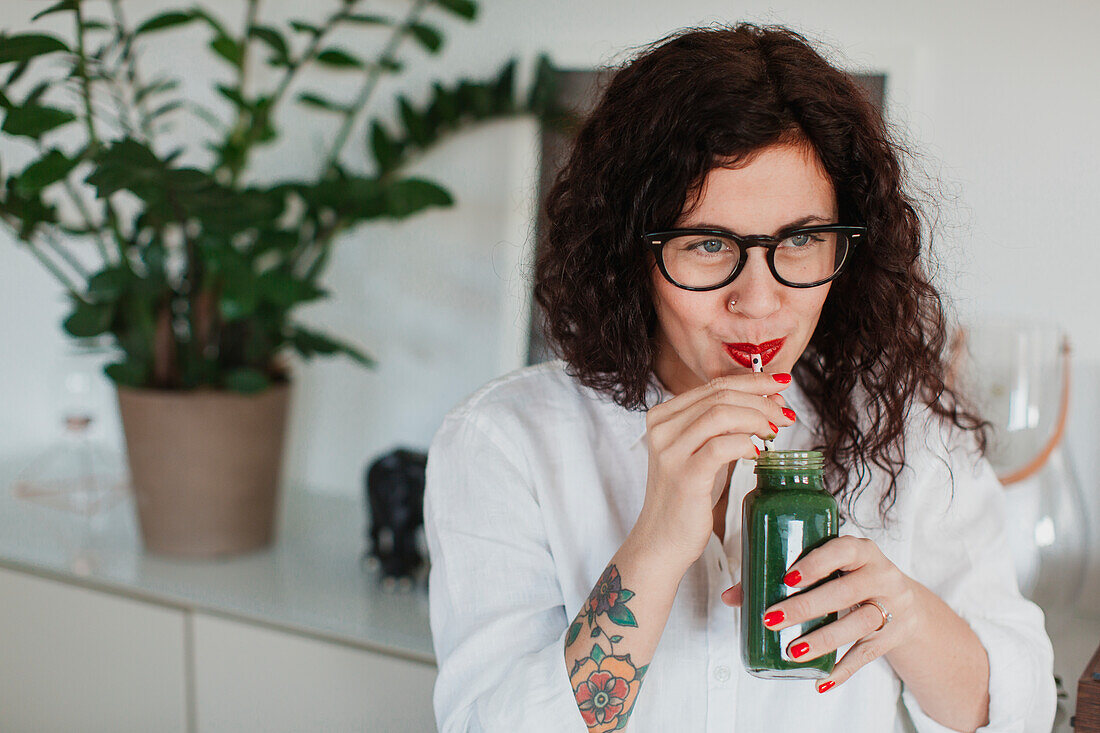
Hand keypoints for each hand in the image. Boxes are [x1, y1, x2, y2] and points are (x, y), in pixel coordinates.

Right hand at [632, 372, 794, 570]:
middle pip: (720, 395)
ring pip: (722, 414)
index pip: (713, 385)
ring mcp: (670, 451)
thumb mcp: (706, 451)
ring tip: (774, 433)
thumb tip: (771, 399)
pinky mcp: (684, 475)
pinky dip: (746, 444)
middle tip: (785, 414)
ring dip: (757, 419)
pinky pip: (722, 446)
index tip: (782, 383)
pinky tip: (757, 454)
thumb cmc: (688, 495)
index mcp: (663, 416)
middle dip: (761, 400)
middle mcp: (662, 428)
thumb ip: (731, 426)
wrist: (662, 539)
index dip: (753, 381)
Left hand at [721, 536, 926, 692]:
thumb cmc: (850, 578)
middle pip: (845, 591)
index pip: (841, 550)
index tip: (788, 579)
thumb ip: (783, 578)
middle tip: (772, 620)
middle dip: (806, 607)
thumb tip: (730, 597)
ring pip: (859, 623)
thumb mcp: (829, 569)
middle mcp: (881, 574)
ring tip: (793, 652)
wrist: (905, 602)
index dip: (816, 563)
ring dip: (823, 640)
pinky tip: (821, 681)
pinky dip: (844, 670)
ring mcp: (892, 605)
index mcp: (860, 550)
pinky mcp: (895, 634)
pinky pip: (869, 653)